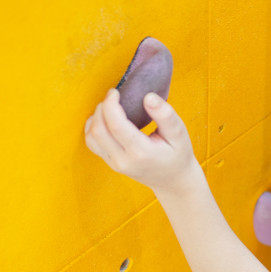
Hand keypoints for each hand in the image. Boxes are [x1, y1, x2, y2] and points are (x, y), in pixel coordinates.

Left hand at [84, 89, 198, 194]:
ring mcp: (115, 163)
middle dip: (102, 108)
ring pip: (91, 137)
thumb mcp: (179, 133)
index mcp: (141, 152)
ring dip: (96, 117)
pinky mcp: (110, 162)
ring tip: (110, 107)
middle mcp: (124, 160)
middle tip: (113, 96)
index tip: (115, 91)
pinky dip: (94, 127)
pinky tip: (106, 119)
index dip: (111, 104)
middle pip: (99, 130)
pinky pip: (92, 143)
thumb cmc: (178, 154)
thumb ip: (165, 114)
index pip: (116, 125)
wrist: (173, 180)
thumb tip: (148, 97)